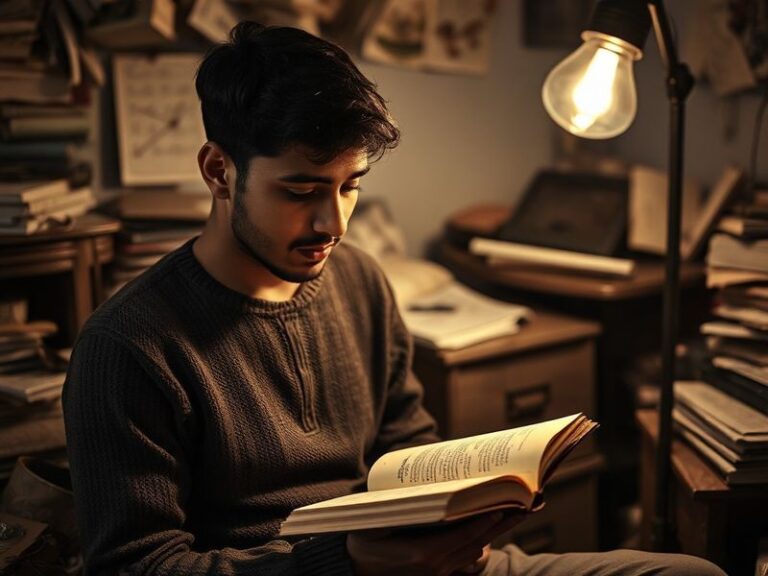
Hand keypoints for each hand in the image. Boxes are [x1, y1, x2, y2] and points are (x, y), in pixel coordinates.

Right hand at [346, 511, 525, 575]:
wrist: (351, 573)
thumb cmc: (361, 543)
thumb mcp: (375, 525)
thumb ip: (400, 511)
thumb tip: (427, 491)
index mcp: (423, 555)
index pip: (465, 536)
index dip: (486, 520)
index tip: (504, 505)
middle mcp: (435, 569)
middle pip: (476, 545)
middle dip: (501, 524)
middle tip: (523, 505)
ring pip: (474, 554)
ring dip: (494, 534)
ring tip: (513, 514)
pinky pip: (464, 563)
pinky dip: (478, 547)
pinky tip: (488, 531)